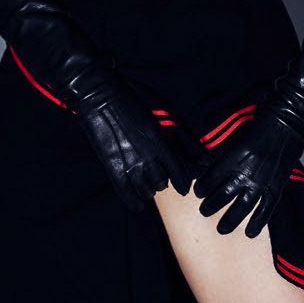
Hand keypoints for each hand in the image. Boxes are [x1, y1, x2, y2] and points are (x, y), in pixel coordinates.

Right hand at [74, 77, 193, 212]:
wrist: (100, 98)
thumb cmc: (133, 101)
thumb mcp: (163, 116)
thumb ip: (184, 137)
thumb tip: (203, 155)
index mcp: (162, 145)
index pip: (179, 173)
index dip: (182, 183)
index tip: (183, 188)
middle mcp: (148, 159)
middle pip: (162, 184)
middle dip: (162, 182)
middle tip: (158, 177)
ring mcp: (129, 165)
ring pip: (146, 190)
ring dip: (148, 190)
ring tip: (146, 186)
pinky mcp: (113, 168)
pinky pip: (127, 194)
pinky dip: (134, 202)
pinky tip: (137, 205)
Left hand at [190, 101, 303, 236]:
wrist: (285, 126)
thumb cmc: (258, 129)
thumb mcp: (234, 140)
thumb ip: (219, 156)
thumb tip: (201, 167)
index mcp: (233, 159)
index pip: (211, 179)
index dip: (202, 189)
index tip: (199, 193)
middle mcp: (246, 172)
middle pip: (223, 196)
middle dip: (210, 207)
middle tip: (204, 212)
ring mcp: (262, 182)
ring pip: (242, 207)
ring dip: (230, 221)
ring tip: (221, 229)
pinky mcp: (276, 187)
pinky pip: (265, 210)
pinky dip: (257, 223)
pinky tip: (249, 233)